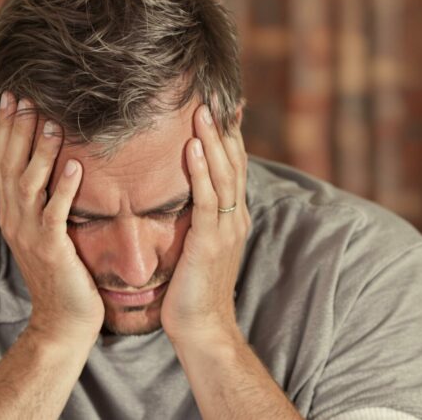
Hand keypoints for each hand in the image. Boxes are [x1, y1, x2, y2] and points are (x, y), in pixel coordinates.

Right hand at [0, 92, 103, 343]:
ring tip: (54, 122)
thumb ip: (32, 195)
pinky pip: (56, 213)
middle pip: (10, 165)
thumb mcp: (39, 229)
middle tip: (25, 95)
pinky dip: (64, 188)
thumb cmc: (58, 271)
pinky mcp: (52, 249)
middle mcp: (14, 219)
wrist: (61, 320)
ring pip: (30, 184)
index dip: (5, 127)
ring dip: (41, 152)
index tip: (11, 95)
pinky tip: (76, 166)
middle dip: (17, 129)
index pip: (2, 161)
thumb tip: (28, 165)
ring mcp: (30, 234)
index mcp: (10, 211)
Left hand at [161, 104, 250, 343]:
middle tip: (212, 94)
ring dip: (212, 140)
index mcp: (234, 217)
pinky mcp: (210, 242)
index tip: (220, 106)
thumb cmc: (194, 289)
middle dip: (223, 128)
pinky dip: (200, 171)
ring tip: (202, 109)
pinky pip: (207, 200)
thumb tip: (185, 196)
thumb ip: (199, 219)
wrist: (203, 328)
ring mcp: (226, 229)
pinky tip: (193, 148)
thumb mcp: (200, 247)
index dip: (228, 136)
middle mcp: (236, 218)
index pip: (233, 167)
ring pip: (222, 175)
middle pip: (233, 163)